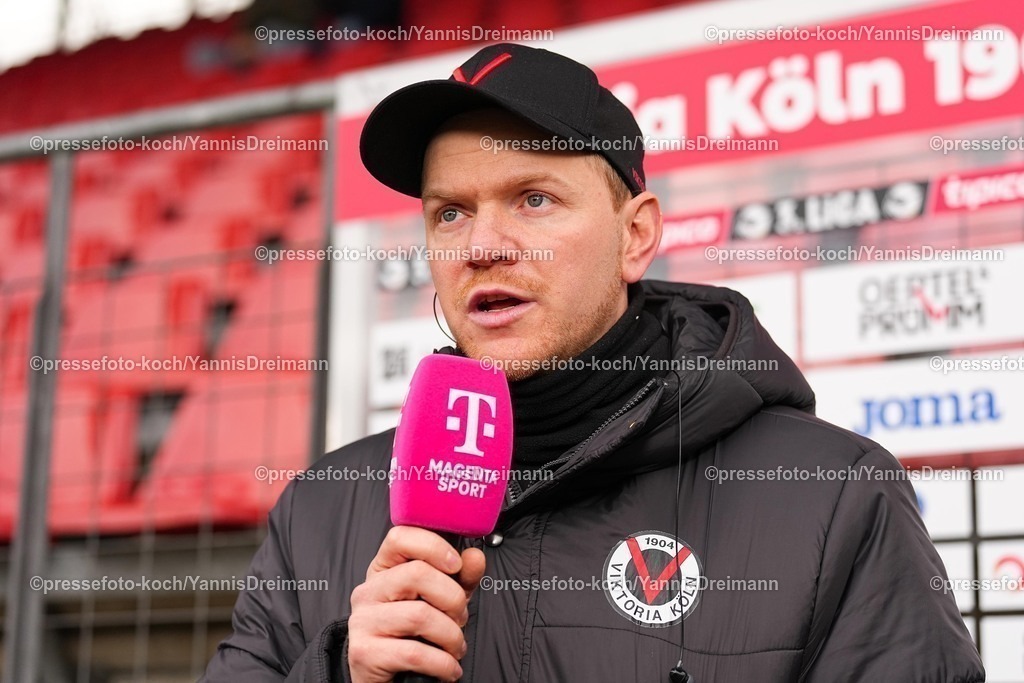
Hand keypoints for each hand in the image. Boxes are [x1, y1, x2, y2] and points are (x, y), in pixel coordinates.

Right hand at [347, 526, 485, 681]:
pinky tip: (448, 667)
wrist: (385, 677)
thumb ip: (460, 577)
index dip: (433, 546)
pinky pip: (415, 653)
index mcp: (383, 570)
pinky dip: (443, 663)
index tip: (455, 564)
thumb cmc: (411, 634)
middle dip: (452, 598)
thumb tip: (475, 557)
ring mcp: (363, 621)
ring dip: (451, 635)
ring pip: (420, 615)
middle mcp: (369, 591)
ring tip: (455, 645)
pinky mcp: (365, 653)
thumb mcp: (440, 600)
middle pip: (417, 574)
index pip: (400, 537)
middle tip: (459, 617)